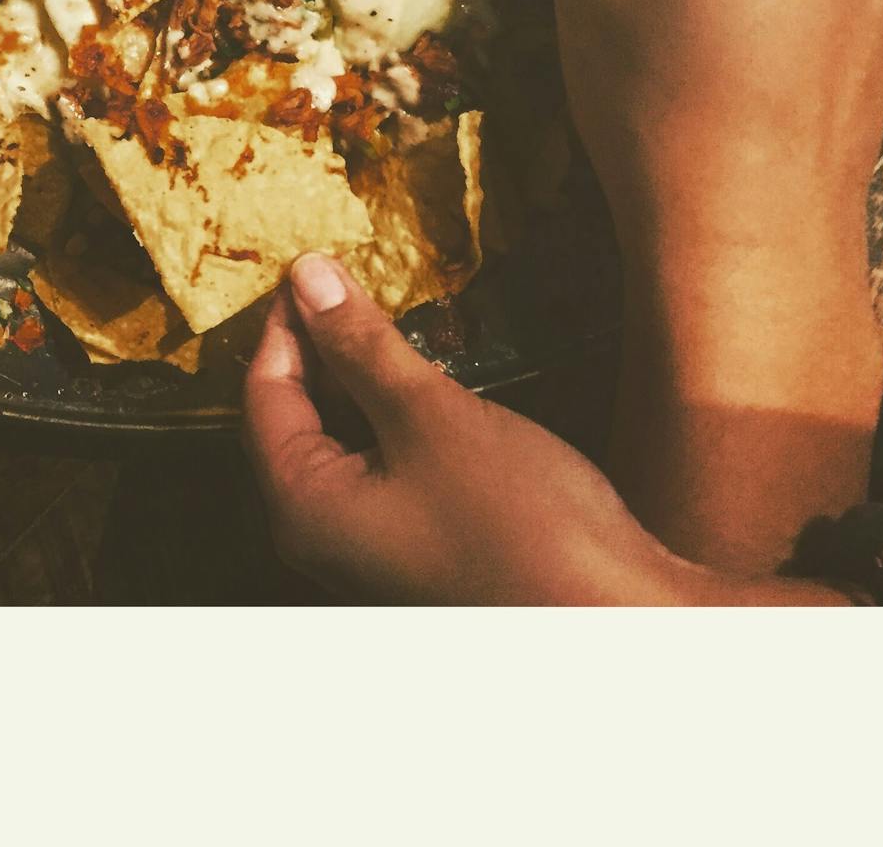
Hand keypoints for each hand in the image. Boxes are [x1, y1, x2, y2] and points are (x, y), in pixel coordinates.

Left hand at [244, 253, 693, 603]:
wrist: (620, 617)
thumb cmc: (519, 522)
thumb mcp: (430, 414)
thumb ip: (362, 346)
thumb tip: (309, 278)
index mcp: (303, 508)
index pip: (262, 394)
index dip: (285, 323)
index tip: (310, 264)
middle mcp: (322, 535)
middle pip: (294, 417)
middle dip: (317, 347)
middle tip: (342, 280)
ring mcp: (370, 545)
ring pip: (339, 438)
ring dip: (355, 377)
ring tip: (380, 315)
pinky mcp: (416, 543)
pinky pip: (378, 462)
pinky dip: (386, 413)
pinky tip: (419, 376)